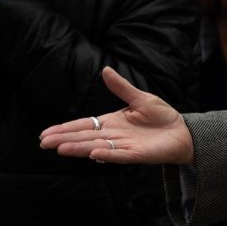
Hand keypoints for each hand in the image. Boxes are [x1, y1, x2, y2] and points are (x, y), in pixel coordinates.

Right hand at [39, 67, 194, 164]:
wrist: (182, 132)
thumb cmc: (161, 116)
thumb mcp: (140, 98)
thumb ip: (121, 87)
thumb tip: (105, 70)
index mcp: (111, 122)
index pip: (83, 125)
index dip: (65, 129)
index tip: (45, 133)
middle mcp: (113, 136)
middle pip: (84, 137)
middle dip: (64, 139)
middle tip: (44, 143)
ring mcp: (123, 146)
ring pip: (96, 147)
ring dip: (79, 148)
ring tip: (61, 148)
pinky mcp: (136, 155)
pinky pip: (119, 155)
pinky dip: (107, 155)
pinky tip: (93, 155)